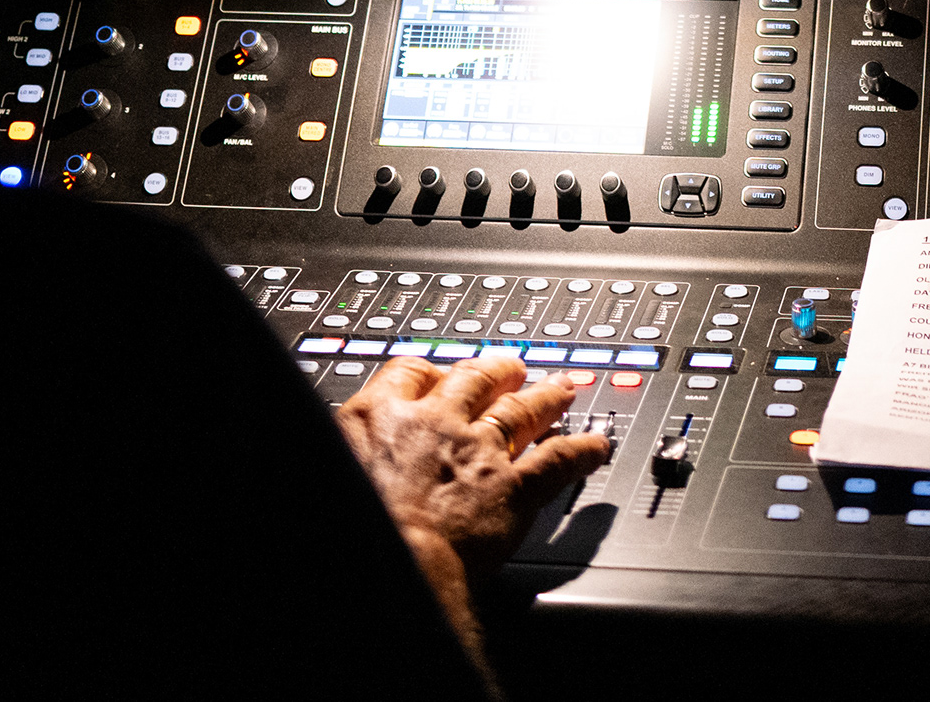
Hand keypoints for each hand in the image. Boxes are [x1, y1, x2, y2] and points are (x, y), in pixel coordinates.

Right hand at [336, 353, 614, 583]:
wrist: (393, 564)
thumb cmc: (357, 527)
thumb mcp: (331, 467)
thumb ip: (345, 453)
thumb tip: (341, 457)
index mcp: (380, 416)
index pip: (409, 372)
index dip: (430, 370)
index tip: (438, 372)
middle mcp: (436, 422)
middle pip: (475, 379)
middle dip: (497, 370)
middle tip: (512, 366)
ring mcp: (479, 451)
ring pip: (521, 411)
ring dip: (546, 397)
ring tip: (562, 388)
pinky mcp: (513, 488)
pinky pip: (558, 462)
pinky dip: (583, 451)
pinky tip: (597, 445)